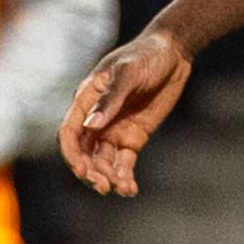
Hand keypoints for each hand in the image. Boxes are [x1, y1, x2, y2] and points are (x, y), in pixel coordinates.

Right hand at [60, 30, 194, 196]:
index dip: (72, 154)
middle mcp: (96, 120)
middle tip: (104, 186)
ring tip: (122, 189)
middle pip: (85, 153)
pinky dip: (124, 175)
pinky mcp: (133, 137)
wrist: (174, 54)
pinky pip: (124, 161)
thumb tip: (92, 125)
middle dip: (91, 172)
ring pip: (103, 161)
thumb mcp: (129, 72)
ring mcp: (113, 130)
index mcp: (85, 101)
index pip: (70, 133)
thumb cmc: (146, 56)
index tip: (82, 171)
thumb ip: (111, 99)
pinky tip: (130, 189)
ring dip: (108, 177)